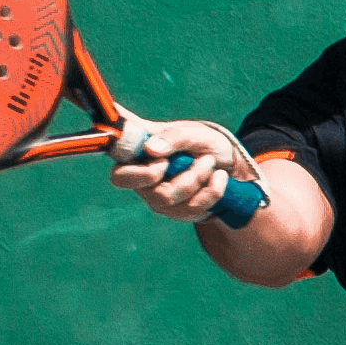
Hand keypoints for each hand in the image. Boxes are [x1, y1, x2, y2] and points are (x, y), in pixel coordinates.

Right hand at [108, 118, 241, 221]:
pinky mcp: (178, 212)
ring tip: (209, 161)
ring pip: (172, 198)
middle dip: (175, 174)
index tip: (157, 156)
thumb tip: (150, 149)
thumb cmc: (199, 141)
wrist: (227, 162)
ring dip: (199, 177)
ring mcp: (159, 199)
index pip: (118, 174)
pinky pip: (193, 208)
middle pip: (147, 191)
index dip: (134, 171)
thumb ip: (171, 137)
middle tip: (195, 159)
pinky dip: (212, 190)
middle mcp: (142, 182)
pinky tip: (219, 177)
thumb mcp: (191, 132)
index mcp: (136, 158)